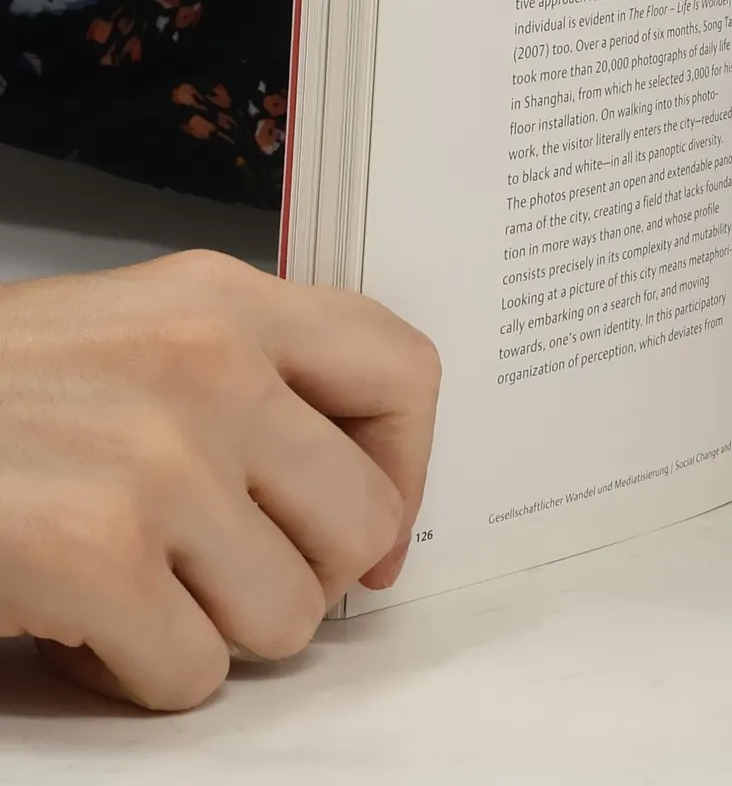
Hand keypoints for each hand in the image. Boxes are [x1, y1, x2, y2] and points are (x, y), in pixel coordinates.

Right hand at [0, 249, 439, 711]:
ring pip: (289, 613)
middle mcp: (210, 363)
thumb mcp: (127, 337)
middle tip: (224, 581)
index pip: (404, 369)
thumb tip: (358, 485)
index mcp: (224, 298)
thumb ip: (243, 378)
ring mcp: (160, 458)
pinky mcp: (98, 554)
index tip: (369, 530)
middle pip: (364, 519)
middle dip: (301, 577)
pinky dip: (138, 678)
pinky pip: (195, 673)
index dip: (405, 469)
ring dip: (214, 633)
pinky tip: (79, 630)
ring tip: (135, 595)